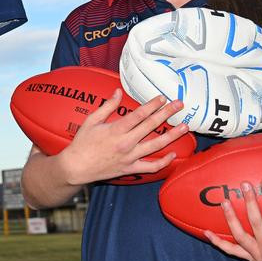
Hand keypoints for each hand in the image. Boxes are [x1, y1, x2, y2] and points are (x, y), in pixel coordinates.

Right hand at [53, 87, 187, 184]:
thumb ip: (107, 106)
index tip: (162, 98)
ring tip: (184, 127)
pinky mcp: (131, 169)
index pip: (139, 114)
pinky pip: (151, 167)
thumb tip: (118, 92)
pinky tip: (172, 155)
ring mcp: (130, 157)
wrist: (77, 167)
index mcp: (116, 129)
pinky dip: (164, 162)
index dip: (152, 105)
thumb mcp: (91, 120)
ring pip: (156, 146)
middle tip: (179, 105)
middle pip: (151, 126)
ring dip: (172, 136)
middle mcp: (126, 143)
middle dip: (166, 113)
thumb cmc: (82, 143)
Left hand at [204, 179, 261, 260]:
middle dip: (249, 202)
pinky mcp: (252, 259)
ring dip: (230, 218)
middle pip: (255, 222)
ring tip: (225, 201)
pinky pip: (231, 252)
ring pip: (239, 236)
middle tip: (245, 185)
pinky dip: (218, 243)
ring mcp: (258, 256)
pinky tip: (206, 233)